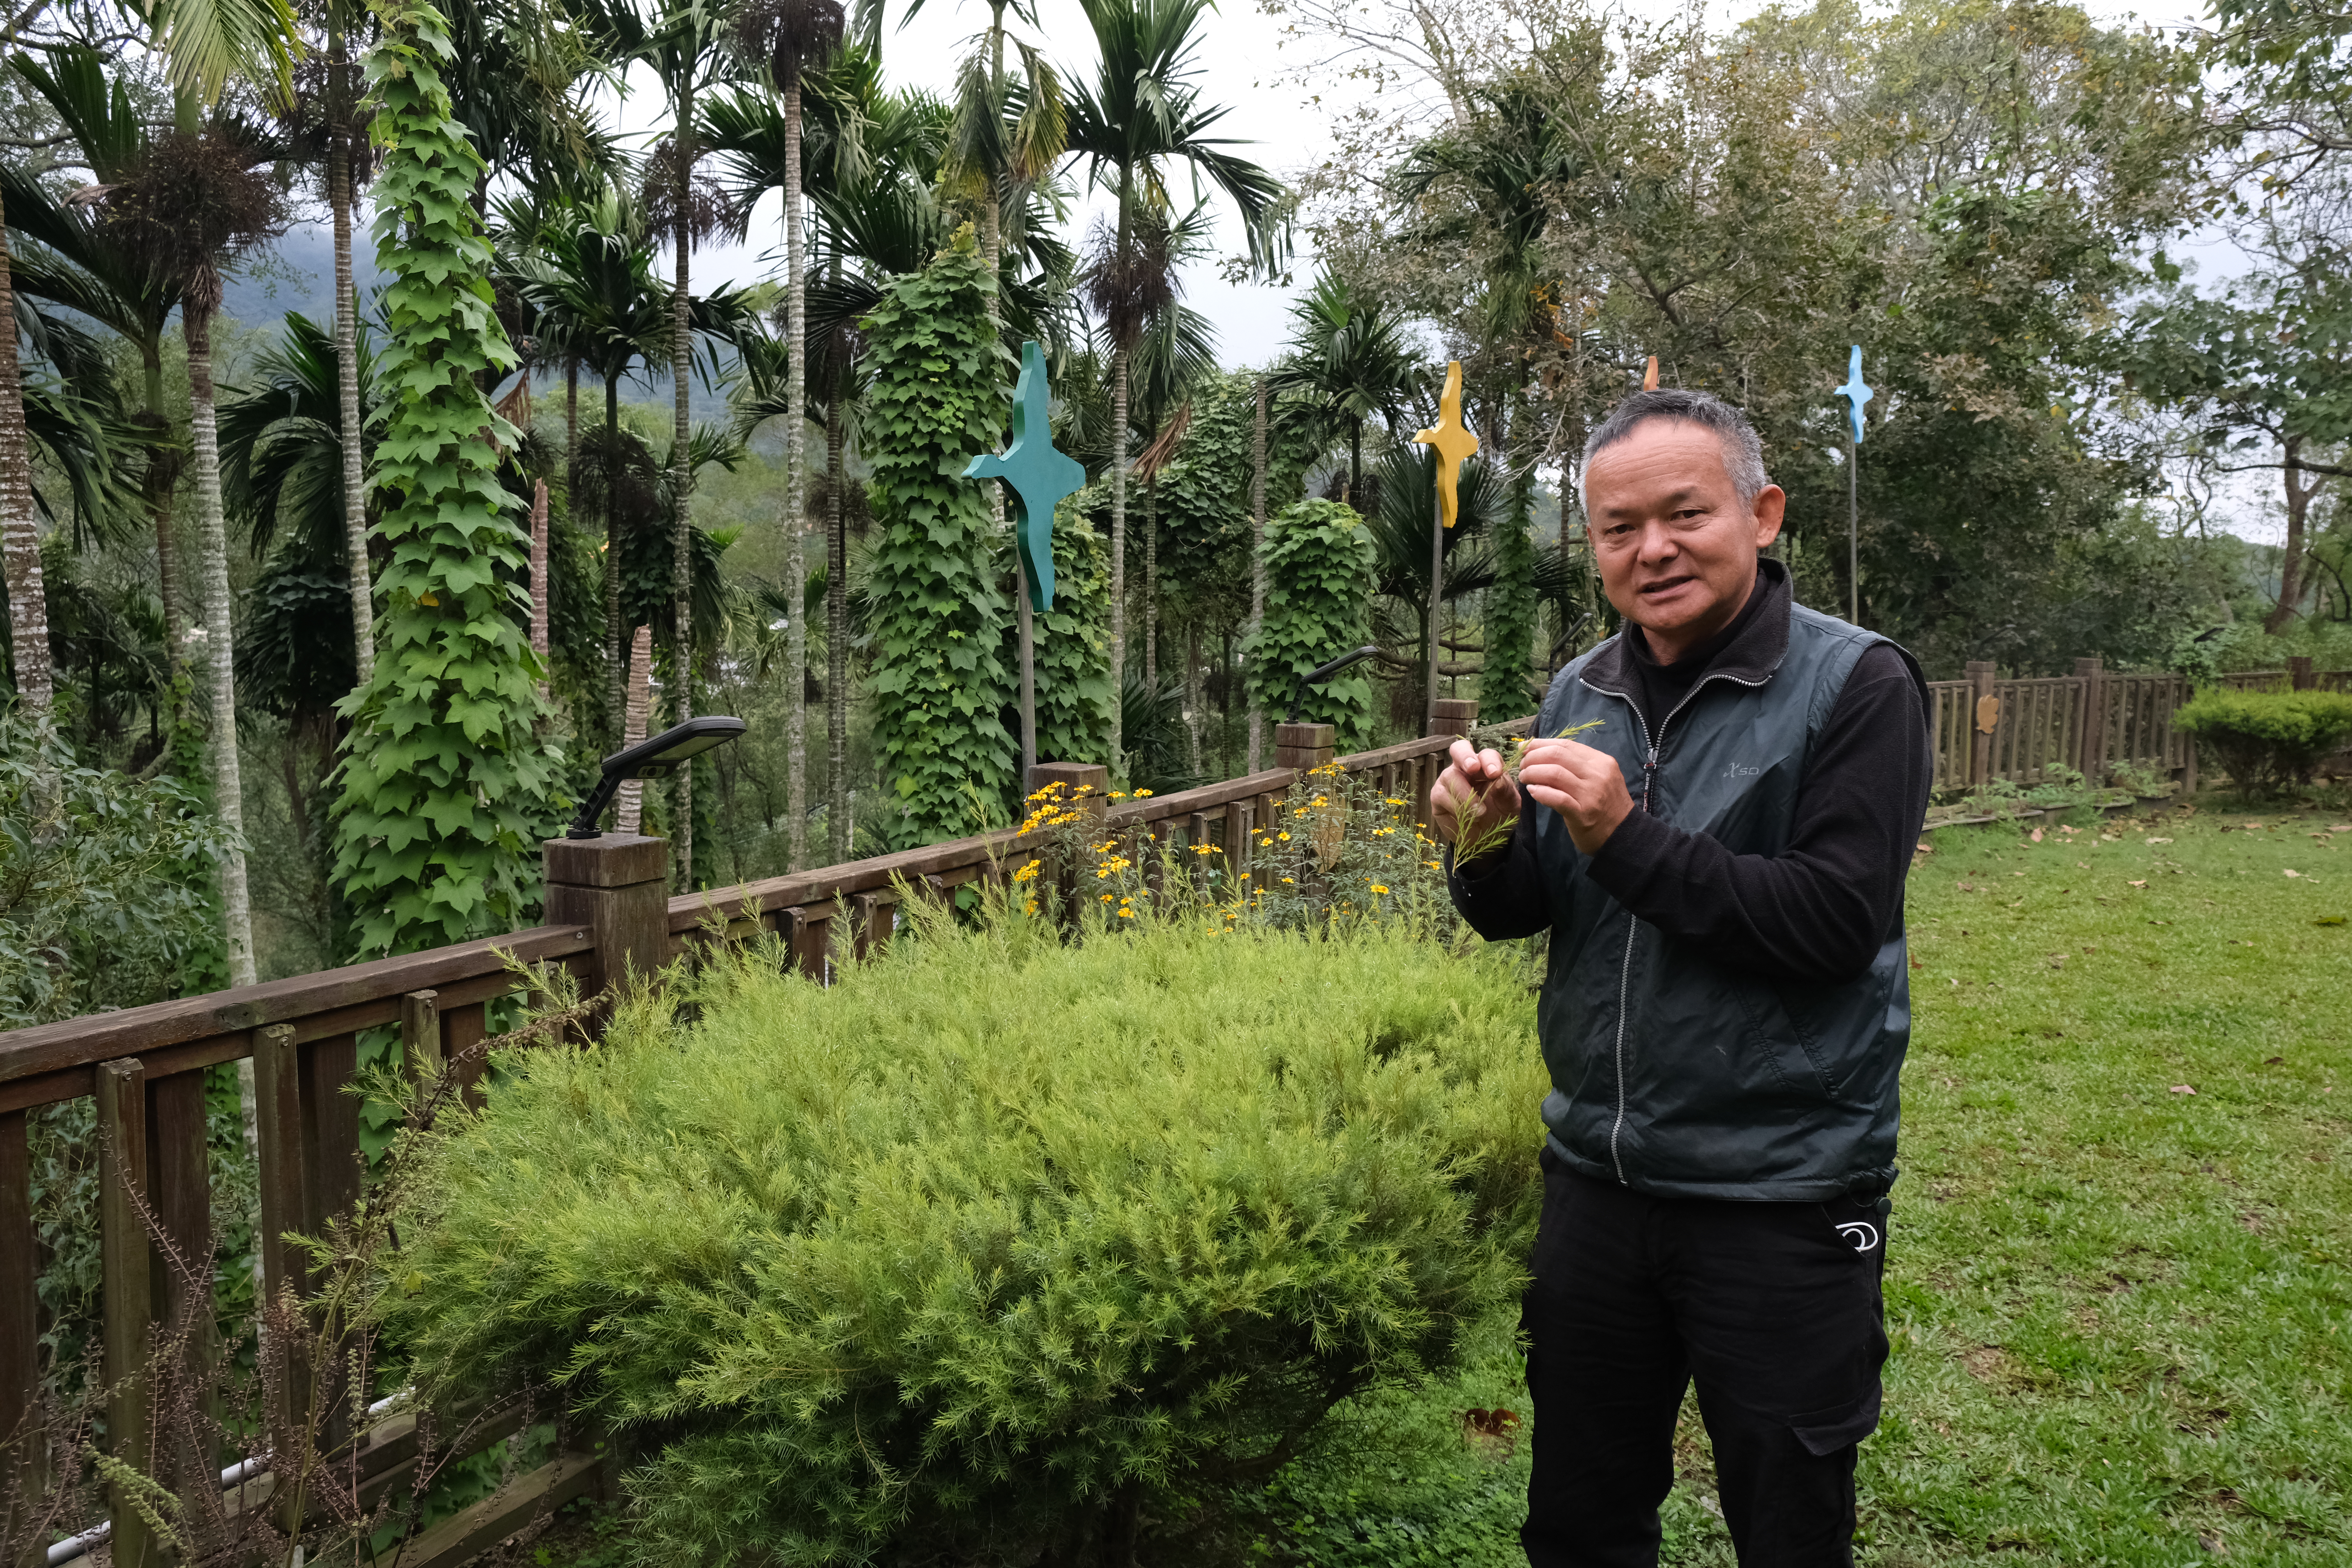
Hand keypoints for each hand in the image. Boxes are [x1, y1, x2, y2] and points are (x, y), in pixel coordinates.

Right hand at [1431, 738, 1518, 864]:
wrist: (1484, 839)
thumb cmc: (1498, 816)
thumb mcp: (1509, 805)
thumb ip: (1506, 792)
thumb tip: (1498, 779)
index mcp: (1486, 766)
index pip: (1485, 755)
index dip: (1489, 760)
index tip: (1495, 773)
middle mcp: (1465, 769)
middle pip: (1459, 749)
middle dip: (1465, 756)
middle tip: (1473, 767)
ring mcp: (1449, 780)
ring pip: (1450, 776)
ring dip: (1466, 795)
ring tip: (1479, 813)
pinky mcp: (1438, 796)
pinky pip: (1442, 795)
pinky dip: (1455, 806)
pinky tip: (1465, 817)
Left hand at [1517, 739, 1634, 855]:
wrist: (1624, 834)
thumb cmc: (1606, 804)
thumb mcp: (1598, 778)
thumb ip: (1576, 765)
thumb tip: (1543, 752)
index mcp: (1601, 761)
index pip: (1566, 745)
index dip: (1541, 744)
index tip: (1525, 748)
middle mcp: (1598, 774)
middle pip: (1557, 755)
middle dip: (1533, 757)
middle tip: (1523, 765)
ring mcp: (1591, 794)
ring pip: (1554, 773)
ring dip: (1533, 773)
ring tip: (1525, 778)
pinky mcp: (1583, 813)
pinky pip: (1557, 798)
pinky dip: (1540, 792)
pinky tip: (1532, 791)